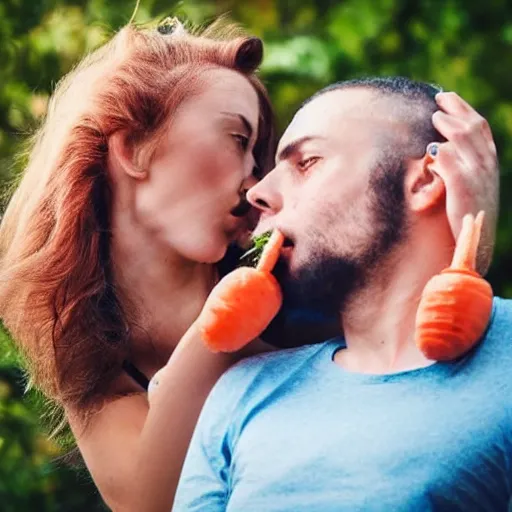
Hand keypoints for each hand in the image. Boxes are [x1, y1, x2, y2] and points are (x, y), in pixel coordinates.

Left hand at [430, 92, 498, 274]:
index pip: (479, 126)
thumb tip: (441, 146)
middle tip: (438, 98)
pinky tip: (431, 152)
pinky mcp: (462, 187)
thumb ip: (462, 163)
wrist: (476, 238)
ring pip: (462, 139)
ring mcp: (476, 174)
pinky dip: (440, 154)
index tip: (447, 98)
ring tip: (435, 117)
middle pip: (471, 126)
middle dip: (455, 109)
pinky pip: (449, 162)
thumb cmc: (468, 210)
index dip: (463, 109)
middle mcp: (486, 163)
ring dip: (447, 125)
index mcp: (489, 161)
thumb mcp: (472, 183)